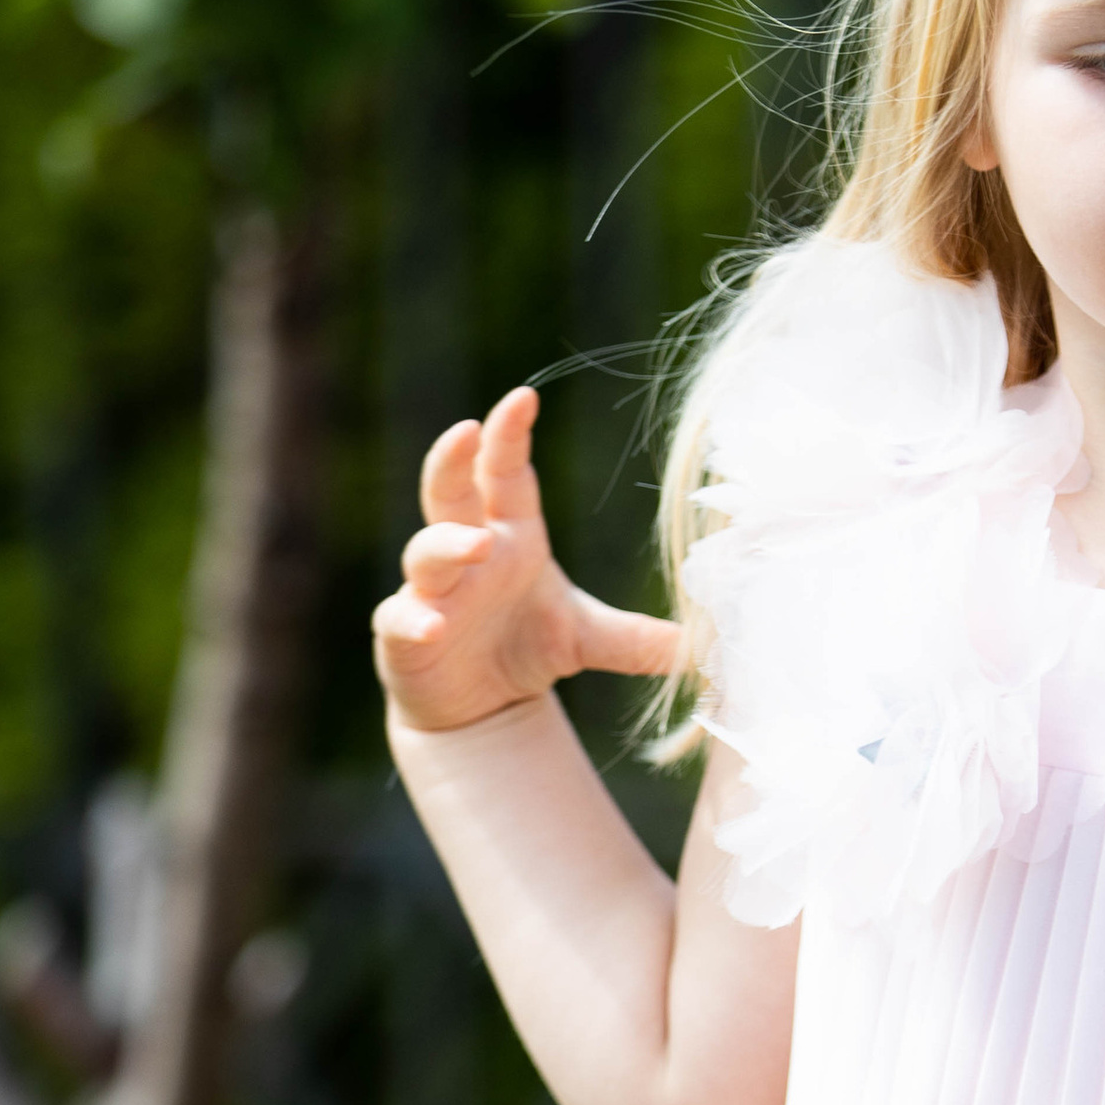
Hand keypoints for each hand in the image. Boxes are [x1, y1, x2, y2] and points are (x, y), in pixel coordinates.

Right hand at [372, 386, 683, 733]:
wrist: (480, 708)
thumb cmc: (525, 647)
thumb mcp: (588, 639)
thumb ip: (638, 638)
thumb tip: (703, 642)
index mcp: (510, 534)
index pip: (506, 473)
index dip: (510, 434)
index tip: (524, 396)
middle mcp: (468, 552)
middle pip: (449, 490)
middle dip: (453, 459)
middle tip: (467, 430)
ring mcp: (431, 590)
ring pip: (426, 552)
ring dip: (447, 546)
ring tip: (477, 546)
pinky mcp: (405, 633)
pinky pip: (401, 619)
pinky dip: (413, 621)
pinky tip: (432, 627)